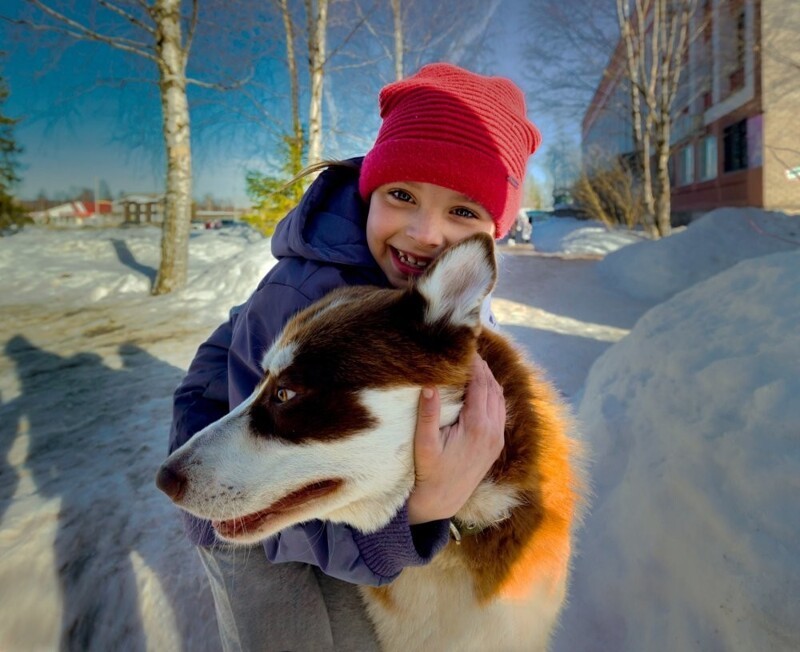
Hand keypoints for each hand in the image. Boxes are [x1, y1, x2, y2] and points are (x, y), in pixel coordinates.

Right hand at [406, 353, 505, 524]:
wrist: (441, 502)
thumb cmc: (428, 473)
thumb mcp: (424, 444)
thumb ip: (428, 414)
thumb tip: (429, 385)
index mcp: (477, 426)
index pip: (480, 384)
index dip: (473, 363)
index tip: (465, 346)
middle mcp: (492, 430)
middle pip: (492, 387)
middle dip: (482, 366)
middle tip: (468, 348)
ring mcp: (497, 437)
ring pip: (499, 397)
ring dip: (489, 379)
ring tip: (474, 363)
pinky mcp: (496, 444)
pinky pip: (500, 410)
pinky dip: (493, 393)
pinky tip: (481, 387)